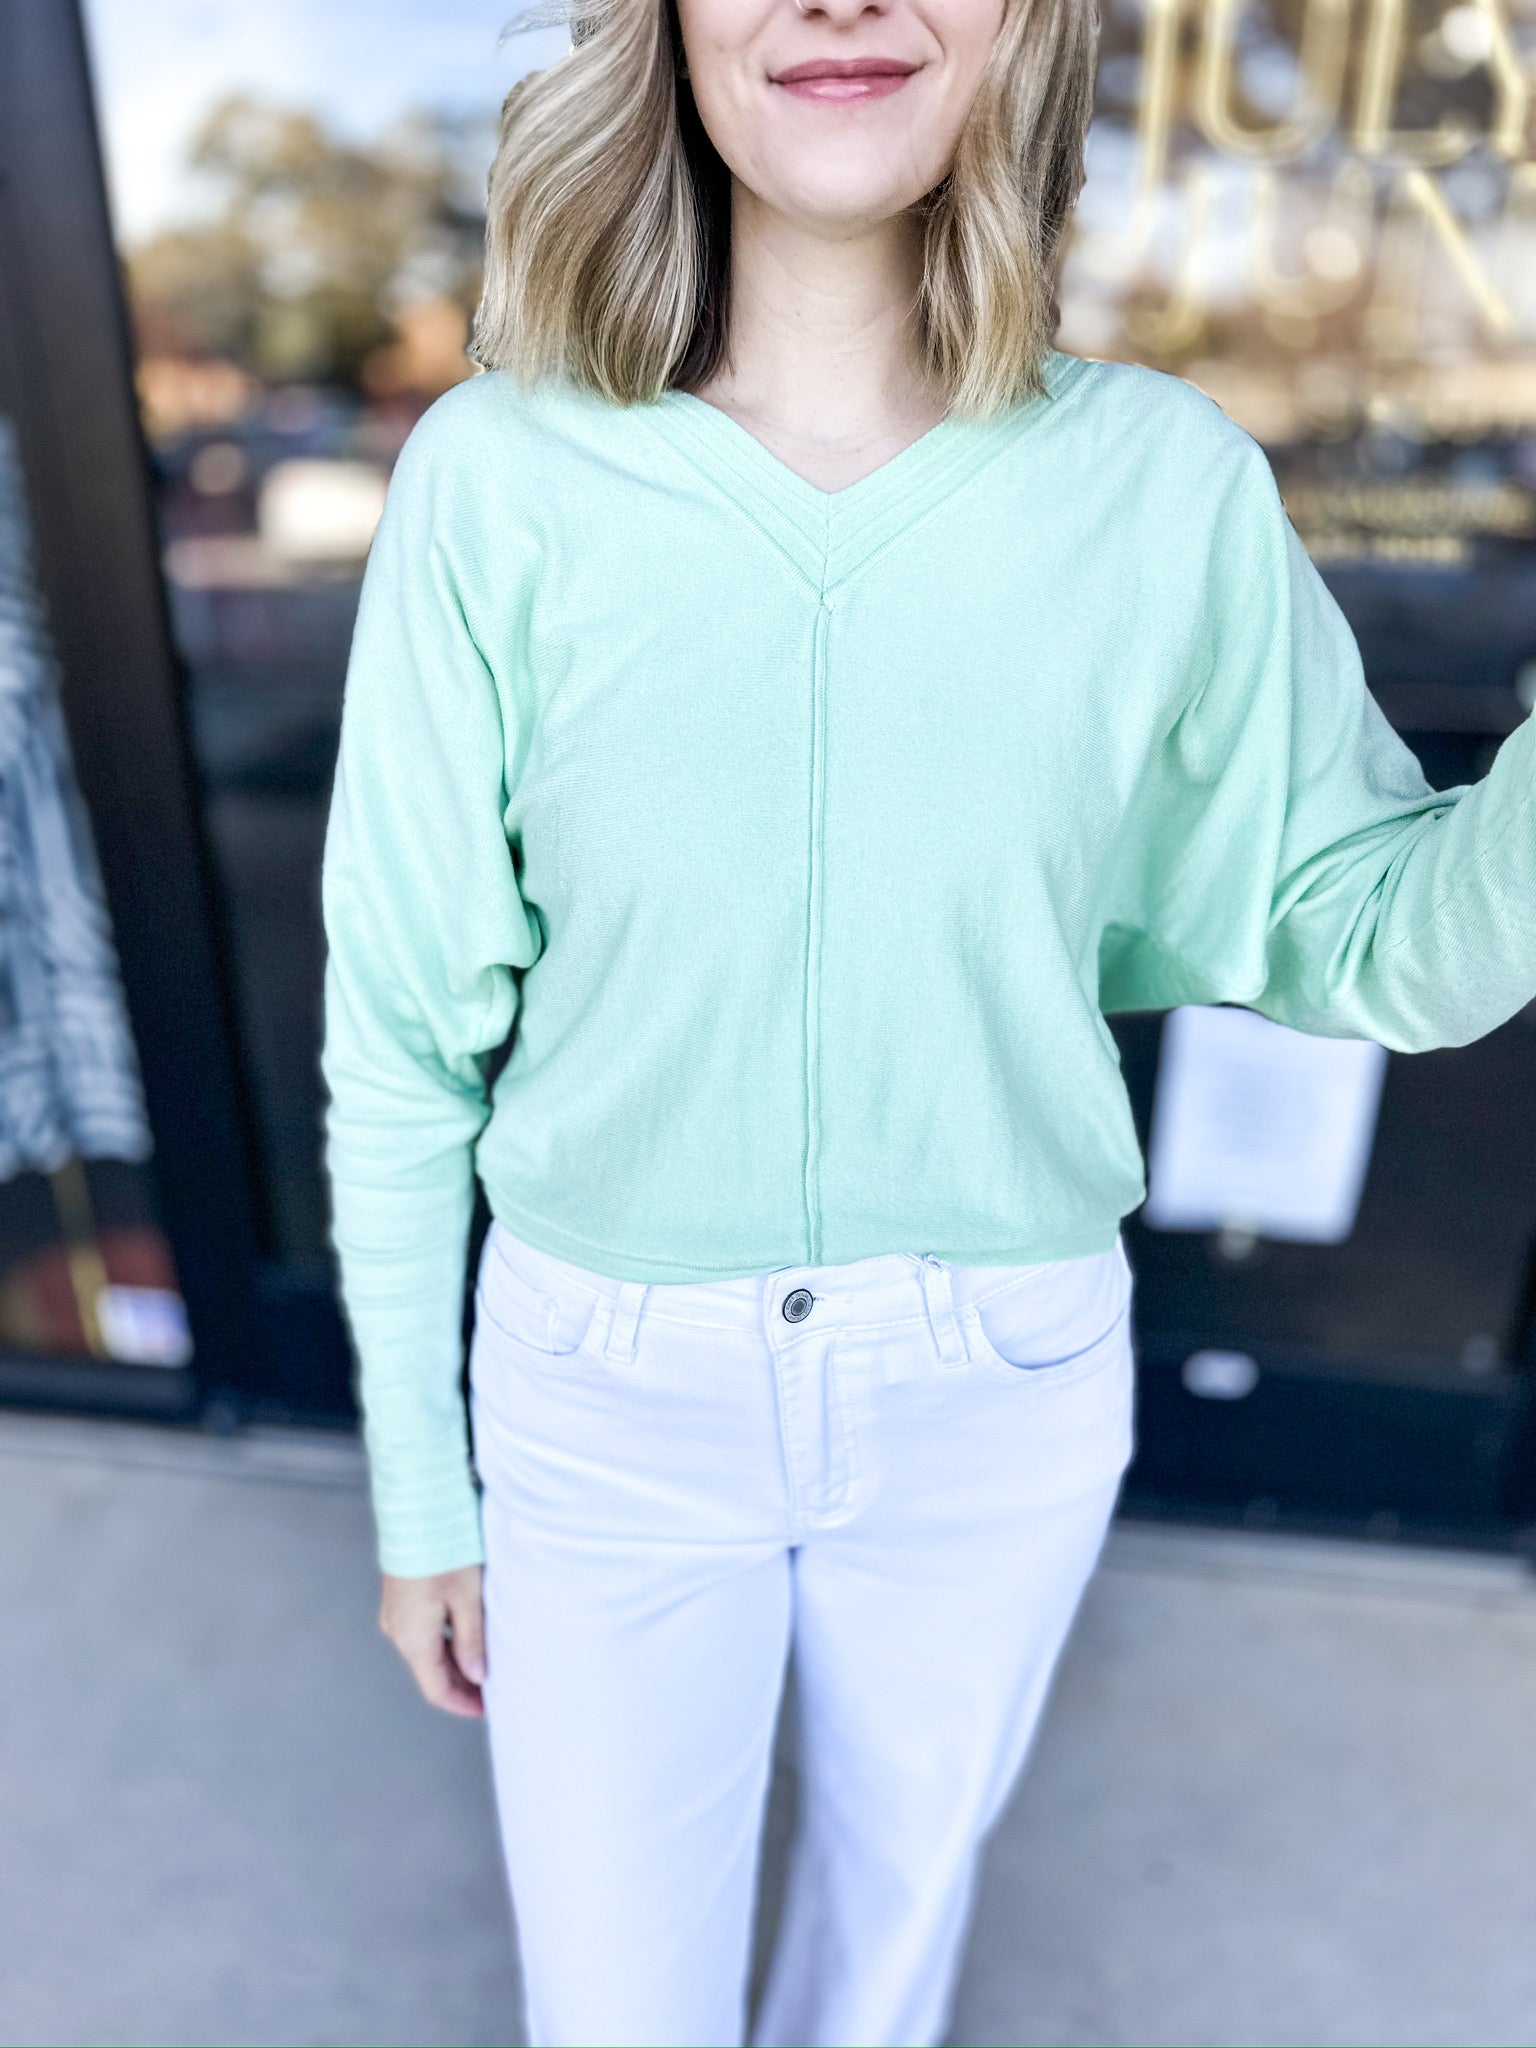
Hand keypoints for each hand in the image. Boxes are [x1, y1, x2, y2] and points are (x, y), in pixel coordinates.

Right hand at [379, 1563, 486, 1717]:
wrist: (416, 1510)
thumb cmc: (445, 1550)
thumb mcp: (469, 1598)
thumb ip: (472, 1641)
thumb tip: (477, 1675)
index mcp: (414, 1639)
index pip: (437, 1690)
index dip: (462, 1704)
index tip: (487, 1708)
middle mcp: (398, 1631)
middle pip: (430, 1672)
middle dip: (461, 1684)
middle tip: (492, 1688)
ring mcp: (395, 1613)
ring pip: (426, 1651)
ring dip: (454, 1661)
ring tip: (485, 1660)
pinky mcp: (399, 1597)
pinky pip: (422, 1631)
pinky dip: (444, 1640)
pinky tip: (466, 1633)